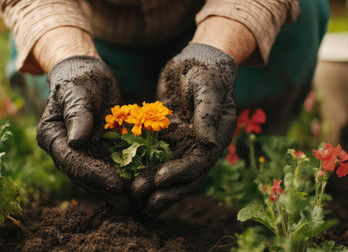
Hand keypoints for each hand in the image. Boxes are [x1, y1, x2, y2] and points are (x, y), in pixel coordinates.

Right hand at [37, 55, 128, 205]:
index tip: (115, 183)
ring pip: (99, 177)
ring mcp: (81, 153)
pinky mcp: (97, 152)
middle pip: (85, 176)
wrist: (90, 74)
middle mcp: (64, 150)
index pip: (71, 161)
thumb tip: (76, 142)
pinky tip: (143, 184)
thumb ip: (77, 114)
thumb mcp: (78, 91)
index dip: (93, 174)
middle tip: (133, 200)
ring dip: (118, 190)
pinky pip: (112, 167)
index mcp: (52, 137)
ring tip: (140, 200)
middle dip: (108, 189)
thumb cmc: (80, 78)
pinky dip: (126, 176)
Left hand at [131, 43, 237, 216]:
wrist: (195, 62)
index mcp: (217, 137)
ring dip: (154, 187)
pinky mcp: (171, 140)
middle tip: (142, 201)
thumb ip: (207, 113)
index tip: (159, 180)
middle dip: (165, 190)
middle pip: (185, 176)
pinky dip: (147, 171)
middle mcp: (203, 146)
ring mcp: (186, 145)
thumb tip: (209, 144)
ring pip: (171, 172)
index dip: (180, 174)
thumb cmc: (205, 72)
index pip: (200, 163)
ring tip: (134, 200)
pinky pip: (159, 159)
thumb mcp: (207, 88)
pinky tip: (131, 181)